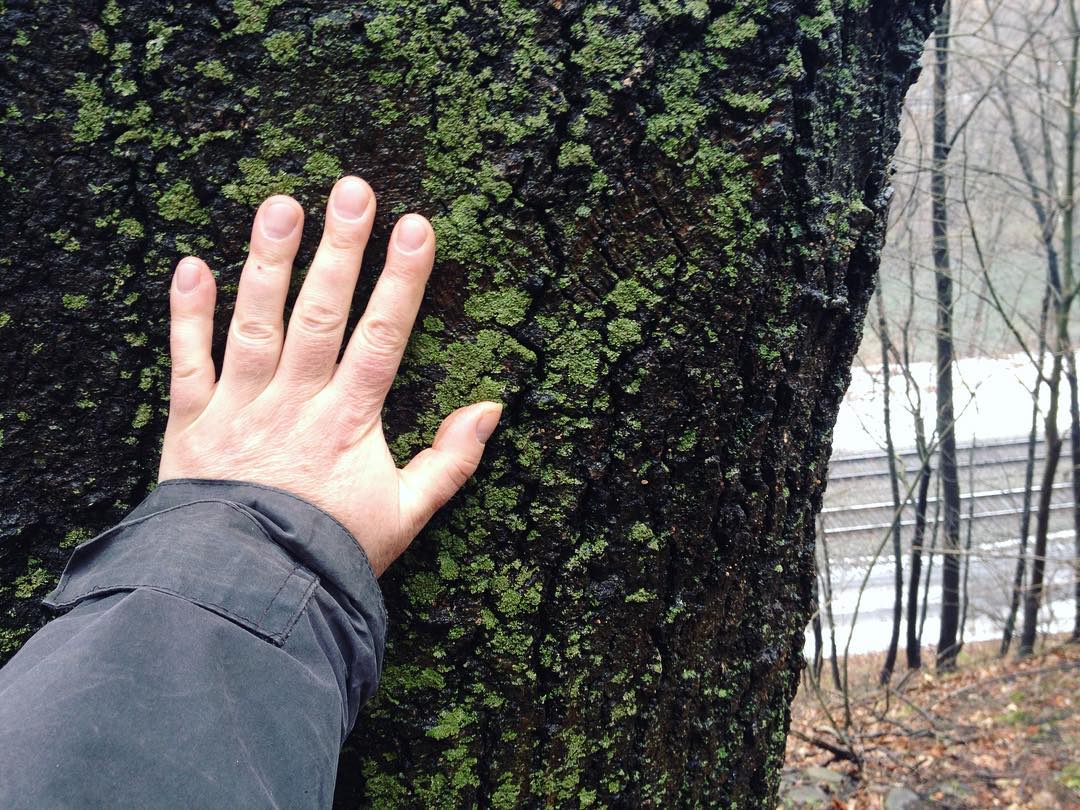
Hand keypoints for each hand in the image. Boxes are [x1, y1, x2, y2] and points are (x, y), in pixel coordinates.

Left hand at [158, 177, 501, 575]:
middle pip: (320, 315)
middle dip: (341, 250)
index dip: (402, 281)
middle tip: (353, 190)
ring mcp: (240, 409)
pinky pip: (187, 361)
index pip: (382, 337)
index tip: (416, 227)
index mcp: (348, 423)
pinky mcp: (192, 424)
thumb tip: (490, 409)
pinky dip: (185, 314)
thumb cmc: (331, 553)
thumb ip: (451, 462)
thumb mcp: (408, 517)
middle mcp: (295, 403)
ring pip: (255, 323)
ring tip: (281, 204)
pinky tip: (191, 264)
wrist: (248, 593)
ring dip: (268, 263)